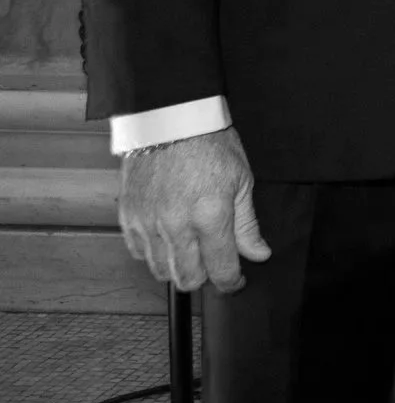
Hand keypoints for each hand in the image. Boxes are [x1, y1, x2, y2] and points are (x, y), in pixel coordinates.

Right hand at [119, 127, 270, 293]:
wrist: (170, 120)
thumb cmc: (211, 144)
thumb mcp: (242, 181)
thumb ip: (247, 224)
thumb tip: (259, 254)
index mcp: (211, 217)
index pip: (221, 269)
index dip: (231, 282)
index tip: (235, 281)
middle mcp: (177, 226)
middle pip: (188, 278)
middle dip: (204, 279)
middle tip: (214, 266)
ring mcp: (148, 223)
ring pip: (161, 270)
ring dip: (178, 269)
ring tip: (191, 253)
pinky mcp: (128, 217)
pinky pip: (138, 252)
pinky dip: (153, 254)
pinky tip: (167, 241)